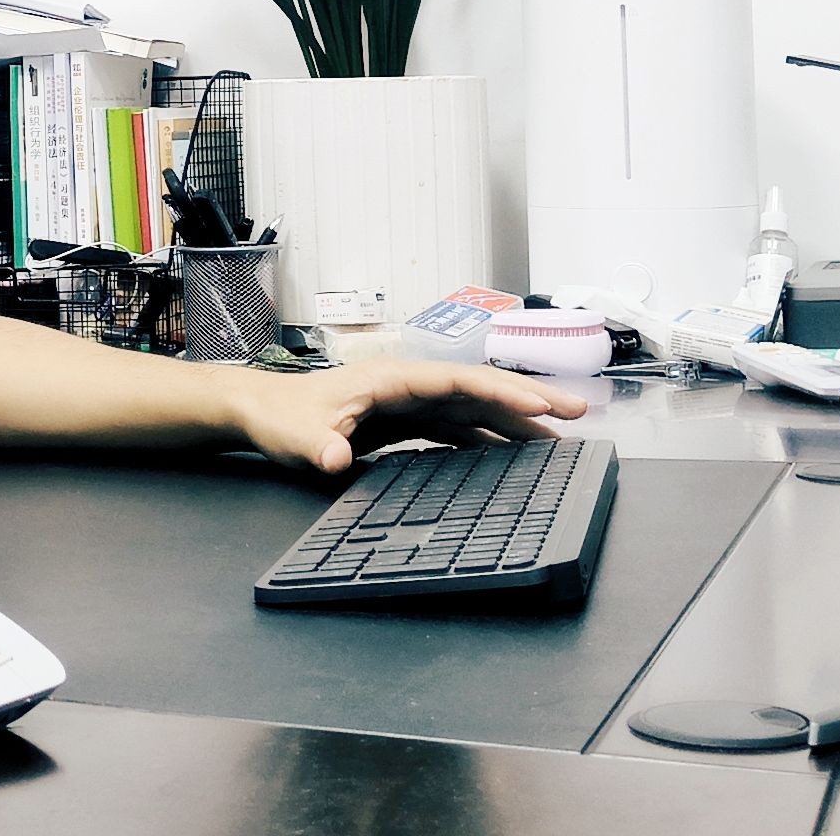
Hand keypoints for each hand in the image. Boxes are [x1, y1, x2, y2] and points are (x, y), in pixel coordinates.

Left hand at [224, 358, 589, 473]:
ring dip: (516, 422)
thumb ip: (318, 447)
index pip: (460, 381)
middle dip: (529, 401)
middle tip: (578, 414)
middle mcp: (408, 386)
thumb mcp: (297, 436)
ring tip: (561, 441)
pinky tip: (514, 456)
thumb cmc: (281, 417)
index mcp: (392, 379)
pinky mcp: (405, 423)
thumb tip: (334, 460)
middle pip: (479, 389)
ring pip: (474, 409)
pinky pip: (458, 428)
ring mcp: (410, 404)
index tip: (542, 407)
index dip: (503, 392)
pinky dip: (489, 439)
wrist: (261, 412)